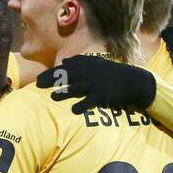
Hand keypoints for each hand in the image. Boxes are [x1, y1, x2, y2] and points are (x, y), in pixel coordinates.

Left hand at [36, 54, 156, 114]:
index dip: (51, 73)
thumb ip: (80, 63)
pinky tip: (73, 110)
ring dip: (64, 92)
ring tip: (53, 98)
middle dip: (51, 80)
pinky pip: (91, 100)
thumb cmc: (112, 74)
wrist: (134, 81)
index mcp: (88, 64)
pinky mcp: (104, 94)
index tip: (38, 77)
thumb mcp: (97, 64)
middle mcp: (90, 72)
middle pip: (67, 76)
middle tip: (38, 85)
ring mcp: (97, 83)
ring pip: (77, 87)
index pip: (65, 68)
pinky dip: (82, 105)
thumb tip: (63, 62)